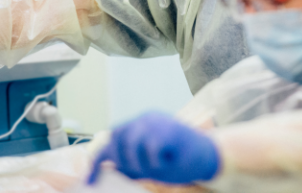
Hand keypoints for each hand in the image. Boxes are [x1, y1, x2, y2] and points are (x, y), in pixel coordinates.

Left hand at [88, 112, 219, 184]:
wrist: (211, 157)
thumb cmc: (181, 161)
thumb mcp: (151, 167)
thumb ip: (131, 165)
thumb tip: (110, 170)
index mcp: (140, 126)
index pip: (110, 141)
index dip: (97, 161)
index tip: (89, 182)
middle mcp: (146, 119)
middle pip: (116, 137)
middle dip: (121, 159)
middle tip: (138, 171)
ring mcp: (158, 121)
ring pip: (130, 141)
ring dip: (137, 161)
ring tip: (155, 167)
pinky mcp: (169, 128)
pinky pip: (150, 147)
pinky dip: (153, 160)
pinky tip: (164, 162)